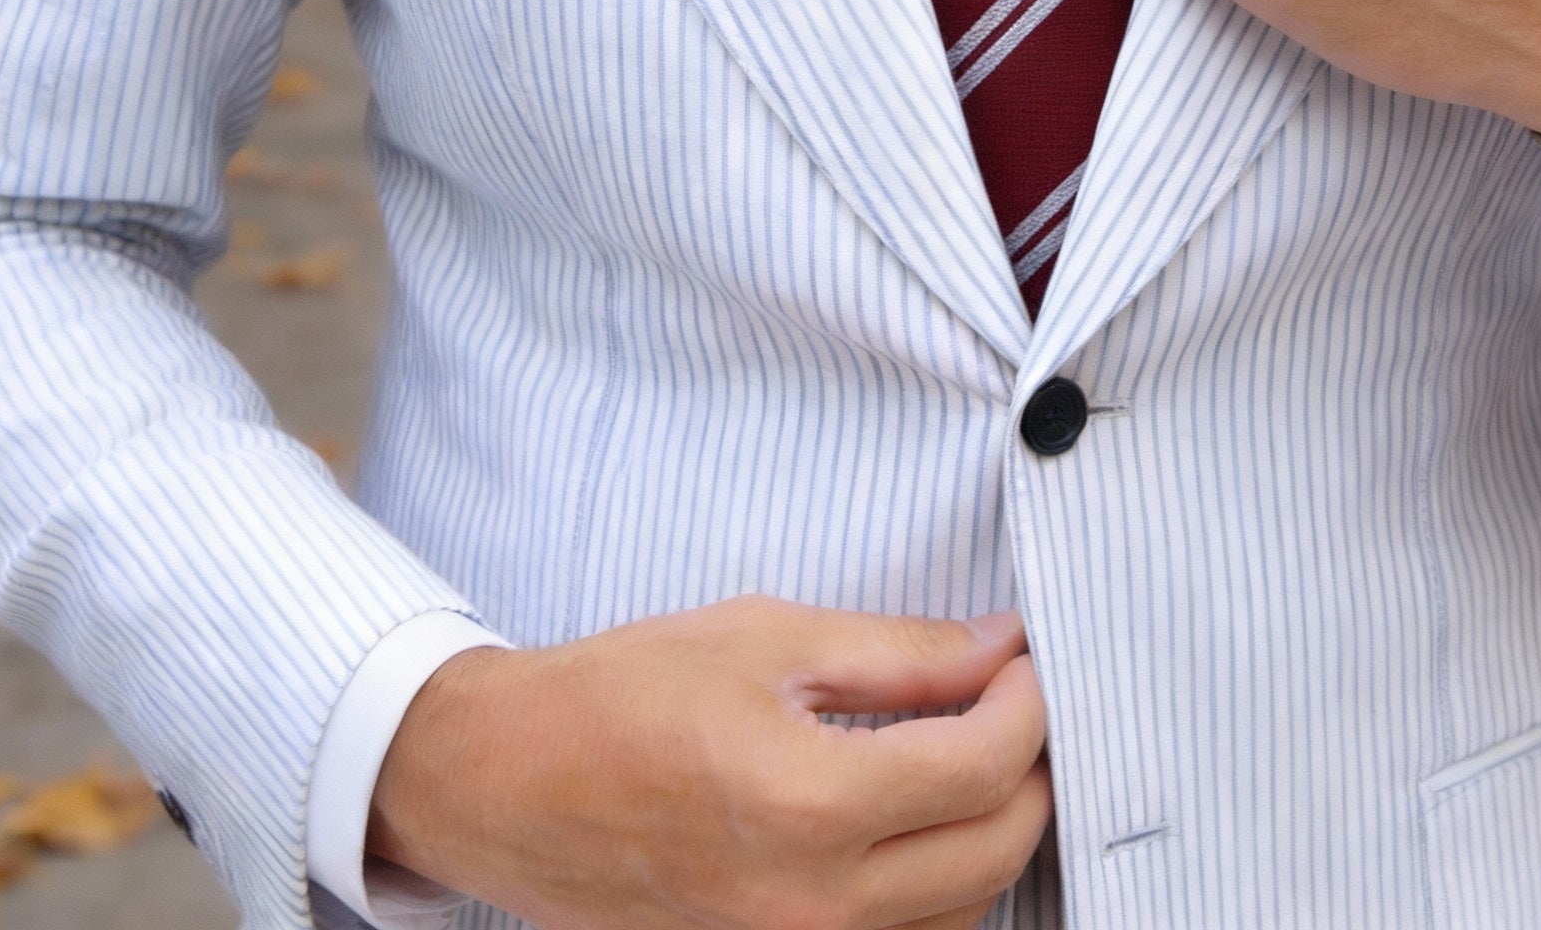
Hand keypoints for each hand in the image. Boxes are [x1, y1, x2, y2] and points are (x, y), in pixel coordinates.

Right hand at [368, 596, 1051, 929]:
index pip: (984, 766)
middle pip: (995, 851)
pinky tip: (921, 825)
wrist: (510, 781)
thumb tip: (998, 646)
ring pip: (962, 914)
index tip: (1026, 659)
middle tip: (1015, 702)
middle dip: (1030, 769)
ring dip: (993, 835)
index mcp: (809, 806)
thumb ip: (901, 652)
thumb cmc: (625, 694)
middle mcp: (812, 906)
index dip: (1029, 702)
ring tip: (974, 757)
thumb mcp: (769, 639)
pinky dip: (939, 889)